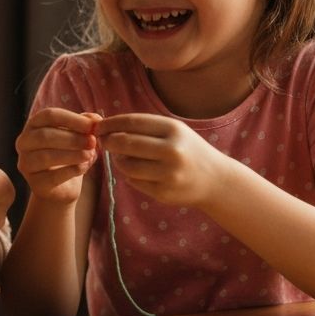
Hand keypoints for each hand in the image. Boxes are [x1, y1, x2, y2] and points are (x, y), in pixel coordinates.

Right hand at [15, 108, 98, 205]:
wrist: (63, 188)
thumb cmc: (69, 156)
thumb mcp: (78, 136)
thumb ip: (85, 126)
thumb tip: (95, 119)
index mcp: (34, 124)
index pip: (49, 115)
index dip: (71, 119)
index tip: (92, 125)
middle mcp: (24, 142)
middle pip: (44, 135)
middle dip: (72, 138)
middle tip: (92, 141)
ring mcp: (26, 163)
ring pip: (46, 156)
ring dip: (72, 154)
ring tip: (89, 155)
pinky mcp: (35, 183)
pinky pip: (53, 176)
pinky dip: (72, 170)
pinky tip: (84, 167)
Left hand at [97, 113, 230, 206]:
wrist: (216, 180)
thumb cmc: (187, 149)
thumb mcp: (173, 131)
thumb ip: (144, 127)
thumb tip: (107, 127)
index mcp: (173, 129)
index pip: (132, 122)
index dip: (111, 123)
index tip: (99, 126)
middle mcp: (172, 151)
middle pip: (125, 143)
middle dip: (109, 141)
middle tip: (104, 142)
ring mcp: (168, 174)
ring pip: (127, 165)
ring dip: (118, 160)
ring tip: (121, 157)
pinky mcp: (164, 193)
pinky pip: (134, 181)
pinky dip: (130, 175)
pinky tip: (137, 171)